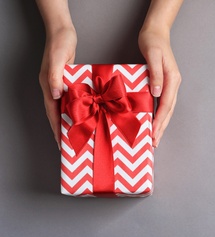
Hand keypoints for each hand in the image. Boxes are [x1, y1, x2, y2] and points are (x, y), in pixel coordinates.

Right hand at [38, 27, 76, 148]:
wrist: (63, 32)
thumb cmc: (60, 44)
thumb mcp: (58, 59)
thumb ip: (55, 76)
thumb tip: (55, 95)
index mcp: (48, 85)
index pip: (52, 112)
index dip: (56, 128)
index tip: (60, 142)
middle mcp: (52, 87)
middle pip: (56, 113)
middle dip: (62, 129)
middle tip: (70, 143)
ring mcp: (59, 84)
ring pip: (63, 107)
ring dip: (69, 119)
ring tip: (78, 132)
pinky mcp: (67, 80)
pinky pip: (71, 98)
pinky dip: (75, 107)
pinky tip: (84, 113)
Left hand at [139, 28, 180, 147]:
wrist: (156, 32)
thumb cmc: (152, 42)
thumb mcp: (153, 55)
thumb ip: (156, 74)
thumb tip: (157, 93)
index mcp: (172, 79)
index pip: (166, 104)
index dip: (160, 120)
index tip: (154, 132)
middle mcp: (173, 84)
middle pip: (168, 110)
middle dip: (162, 127)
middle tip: (154, 142)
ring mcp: (170, 84)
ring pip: (167, 109)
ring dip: (161, 123)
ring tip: (155, 137)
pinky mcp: (164, 83)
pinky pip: (162, 103)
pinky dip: (159, 114)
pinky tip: (154, 121)